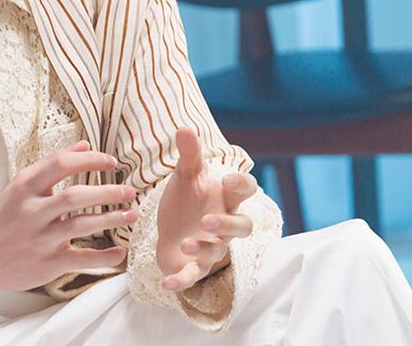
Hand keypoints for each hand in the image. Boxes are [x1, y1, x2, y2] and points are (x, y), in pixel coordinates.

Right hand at [0, 141, 134, 291]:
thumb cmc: (4, 218)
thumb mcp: (21, 186)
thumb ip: (52, 165)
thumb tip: (85, 145)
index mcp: (25, 186)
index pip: (61, 163)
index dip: (91, 160)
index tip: (111, 162)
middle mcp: (32, 210)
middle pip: (75, 196)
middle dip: (108, 192)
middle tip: (129, 190)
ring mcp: (40, 238)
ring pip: (81, 225)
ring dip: (111, 219)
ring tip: (131, 214)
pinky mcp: (47, 263)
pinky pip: (82, 258)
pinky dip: (104, 256)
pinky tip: (120, 251)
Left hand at [155, 127, 256, 291]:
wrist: (169, 230)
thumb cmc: (186, 201)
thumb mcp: (185, 175)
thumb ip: (189, 154)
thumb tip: (185, 127)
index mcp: (225, 199)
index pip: (246, 192)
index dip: (241, 186)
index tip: (228, 179)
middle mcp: (223, 225)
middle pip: (243, 227)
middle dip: (227, 225)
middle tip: (207, 220)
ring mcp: (211, 248)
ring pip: (217, 253)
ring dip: (203, 249)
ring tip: (185, 242)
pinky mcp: (194, 267)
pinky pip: (193, 278)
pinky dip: (181, 282)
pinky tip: (165, 283)